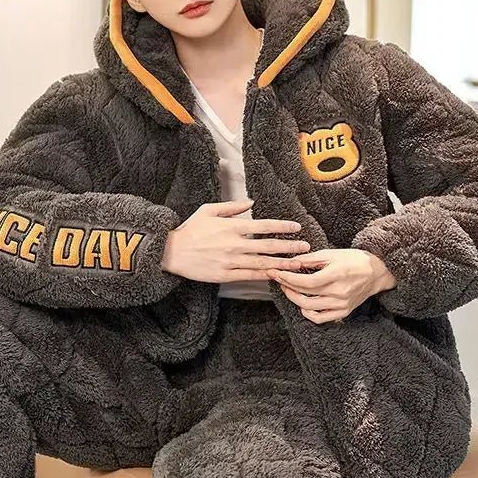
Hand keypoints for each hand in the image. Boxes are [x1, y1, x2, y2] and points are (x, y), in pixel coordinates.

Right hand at [161, 199, 311, 283]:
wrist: (171, 252)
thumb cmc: (190, 229)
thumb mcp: (208, 210)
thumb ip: (231, 206)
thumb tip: (251, 202)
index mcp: (232, 227)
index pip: (263, 226)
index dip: (282, 226)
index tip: (296, 227)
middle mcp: (235, 244)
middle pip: (268, 246)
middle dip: (289, 247)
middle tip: (305, 247)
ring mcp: (231, 261)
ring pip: (263, 263)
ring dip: (283, 264)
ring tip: (298, 264)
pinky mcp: (226, 275)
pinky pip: (250, 276)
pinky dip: (265, 276)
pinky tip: (277, 276)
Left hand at [266, 248, 396, 323]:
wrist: (377, 272)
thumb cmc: (354, 260)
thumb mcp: (332, 254)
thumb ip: (310, 259)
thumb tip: (291, 262)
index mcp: (336, 275)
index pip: (305, 282)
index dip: (287, 279)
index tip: (275, 273)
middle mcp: (339, 292)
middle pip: (304, 295)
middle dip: (287, 287)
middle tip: (279, 279)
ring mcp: (341, 304)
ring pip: (309, 308)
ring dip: (294, 299)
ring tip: (289, 289)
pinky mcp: (343, 312)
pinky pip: (321, 318)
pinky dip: (308, 313)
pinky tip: (303, 304)